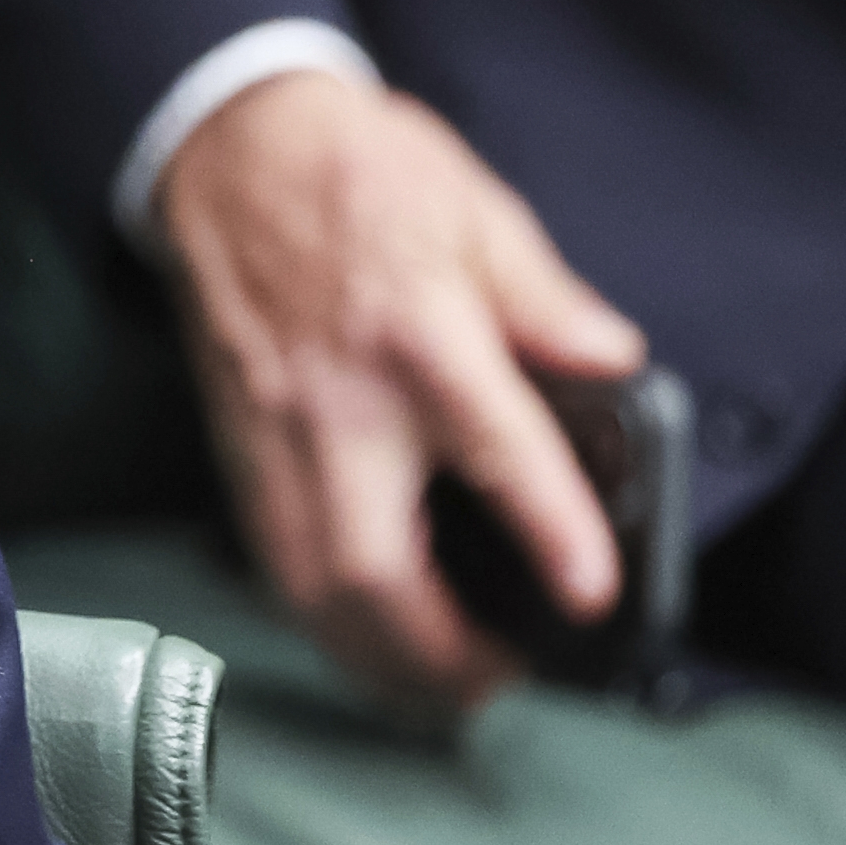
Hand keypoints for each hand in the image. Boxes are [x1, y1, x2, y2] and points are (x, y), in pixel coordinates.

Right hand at [152, 67, 647, 716]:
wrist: (231, 157)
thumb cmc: (358, 176)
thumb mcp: (479, 213)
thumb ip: (548, 301)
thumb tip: (615, 362)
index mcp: (418, 335)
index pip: (493, 450)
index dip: (548, 531)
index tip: (587, 597)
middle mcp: (337, 404)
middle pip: (368, 567)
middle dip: (431, 651)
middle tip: (495, 682)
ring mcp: (275, 436)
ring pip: (308, 586)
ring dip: (371, 655)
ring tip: (435, 687)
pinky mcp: (239, 451)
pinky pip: (274, 563)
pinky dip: (323, 620)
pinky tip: (365, 636)